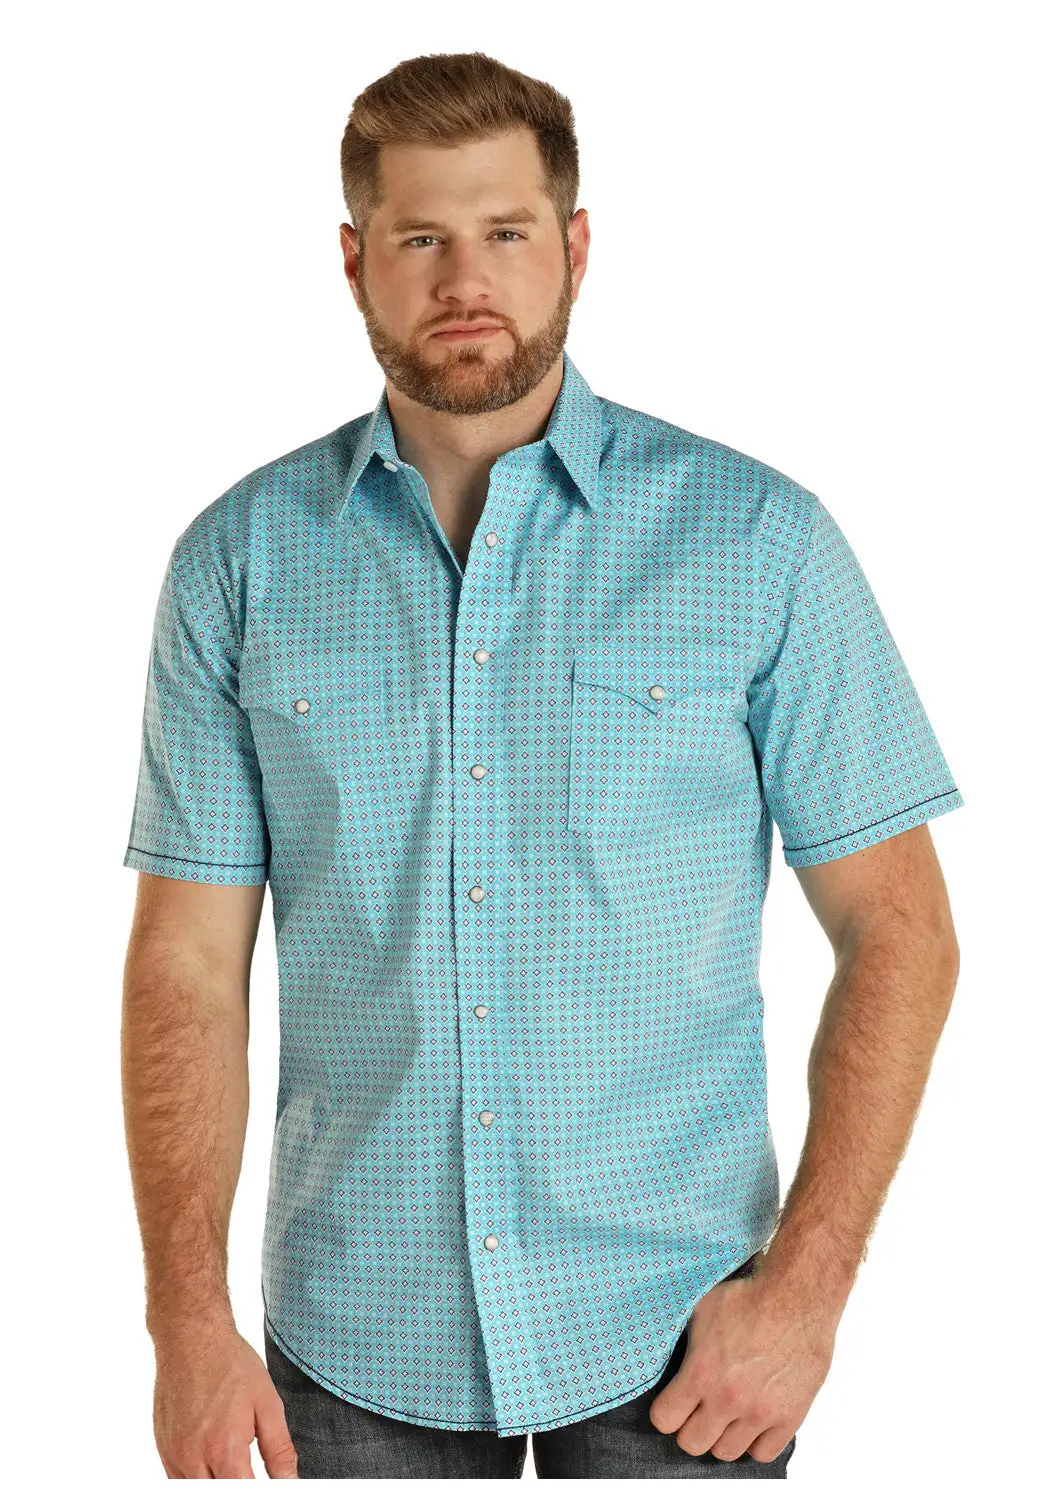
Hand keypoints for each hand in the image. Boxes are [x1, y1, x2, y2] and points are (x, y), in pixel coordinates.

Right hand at [151, 1317, 297, 1477]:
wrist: (191, 1337)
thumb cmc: (230, 1364)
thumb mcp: (267, 1403)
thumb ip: (279, 1449)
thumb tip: (290, 1482)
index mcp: (224, 1449)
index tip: (268, 1482)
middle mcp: (194, 1459)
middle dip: (237, 1484)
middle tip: (249, 1468)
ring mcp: (174, 1455)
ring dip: (216, 1481)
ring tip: (231, 1458)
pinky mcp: (162, 1449)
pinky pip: (178, 1481)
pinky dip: (197, 1478)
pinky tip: (211, 1459)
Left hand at [648, 1264, 839, 1461]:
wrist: (797, 1297)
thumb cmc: (748, 1297)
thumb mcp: (700, 1307)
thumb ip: (678, 1337)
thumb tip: (660, 1346)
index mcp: (701, 1373)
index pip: (664, 1419)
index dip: (665, 1411)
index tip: (673, 1402)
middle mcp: (728, 1399)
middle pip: (692, 1443)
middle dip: (690, 1426)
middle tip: (698, 1409)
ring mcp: (760, 1412)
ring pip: (726, 1453)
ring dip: (722, 1435)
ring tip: (726, 1414)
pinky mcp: (789, 1417)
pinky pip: (763, 1454)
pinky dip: (755, 1442)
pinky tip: (752, 1420)